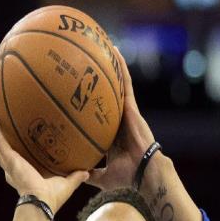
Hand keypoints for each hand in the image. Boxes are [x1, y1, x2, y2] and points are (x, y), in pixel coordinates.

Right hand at [0, 113, 88, 214]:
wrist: (42, 201)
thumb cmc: (52, 198)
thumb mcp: (66, 184)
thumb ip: (76, 177)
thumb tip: (87, 172)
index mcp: (24, 176)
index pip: (17, 163)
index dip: (15, 155)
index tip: (16, 147)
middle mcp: (14, 170)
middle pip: (4, 152)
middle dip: (1, 141)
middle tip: (1, 127)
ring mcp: (10, 164)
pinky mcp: (9, 159)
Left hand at [87, 47, 155, 190]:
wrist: (144, 173)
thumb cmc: (128, 176)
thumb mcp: (102, 175)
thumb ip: (89, 173)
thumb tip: (75, 176)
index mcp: (111, 132)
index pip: (99, 113)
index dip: (92, 101)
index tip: (80, 90)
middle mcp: (118, 118)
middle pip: (108, 92)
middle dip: (101, 75)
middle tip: (88, 57)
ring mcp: (126, 111)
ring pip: (117, 83)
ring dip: (110, 64)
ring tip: (101, 44)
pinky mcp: (131, 108)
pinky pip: (125, 84)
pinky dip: (121, 67)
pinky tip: (114, 51)